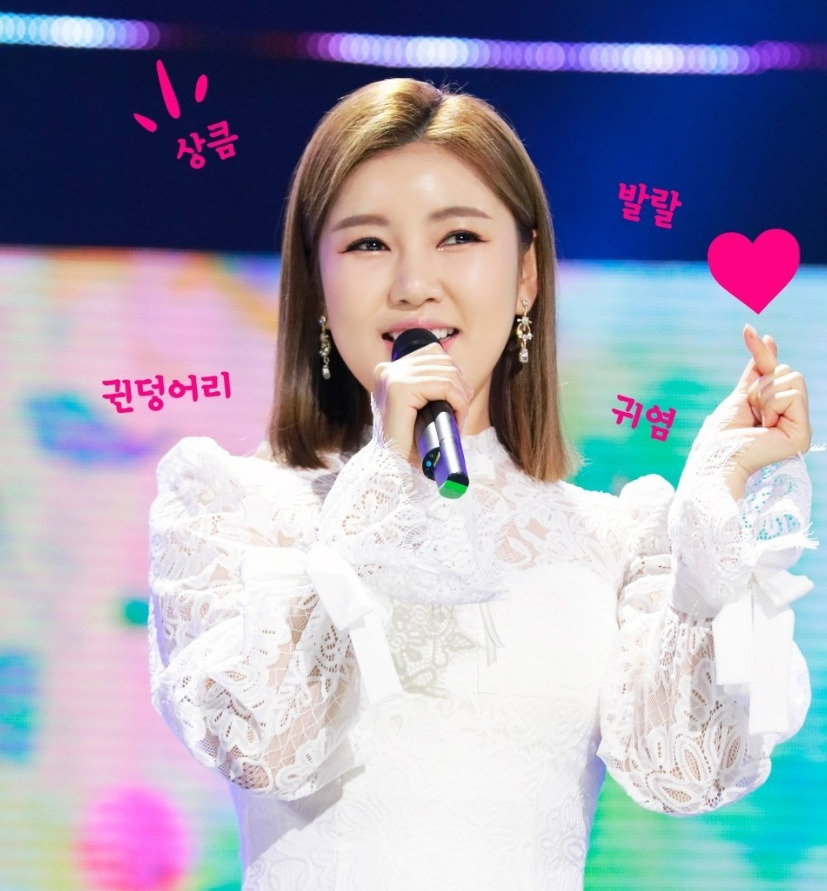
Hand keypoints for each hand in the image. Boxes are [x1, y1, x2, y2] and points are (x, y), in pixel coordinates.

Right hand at [373, 343, 473, 466]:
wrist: (391, 468)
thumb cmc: (408, 443)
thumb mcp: (419, 409)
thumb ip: (430, 387)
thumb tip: (461, 378)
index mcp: (389, 371)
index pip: (433, 353)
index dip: (453, 375)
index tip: (458, 400)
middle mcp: (387, 369)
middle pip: (442, 360)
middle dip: (460, 385)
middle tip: (461, 412)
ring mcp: (392, 377)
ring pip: (447, 372)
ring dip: (461, 397)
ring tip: (459, 419)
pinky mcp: (400, 388)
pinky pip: (444, 386)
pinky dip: (458, 402)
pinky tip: (457, 420)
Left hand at [717, 325, 811, 493]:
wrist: (718, 455)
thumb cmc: (724, 431)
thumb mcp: (742, 393)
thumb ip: (758, 370)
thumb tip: (769, 338)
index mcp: (780, 411)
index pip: (778, 373)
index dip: (763, 353)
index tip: (748, 330)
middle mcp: (794, 419)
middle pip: (788, 372)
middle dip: (761, 385)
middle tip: (751, 409)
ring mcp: (801, 427)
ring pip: (791, 379)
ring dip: (764, 395)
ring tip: (756, 419)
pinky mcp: (802, 434)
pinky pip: (792, 395)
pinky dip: (772, 404)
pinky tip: (765, 425)